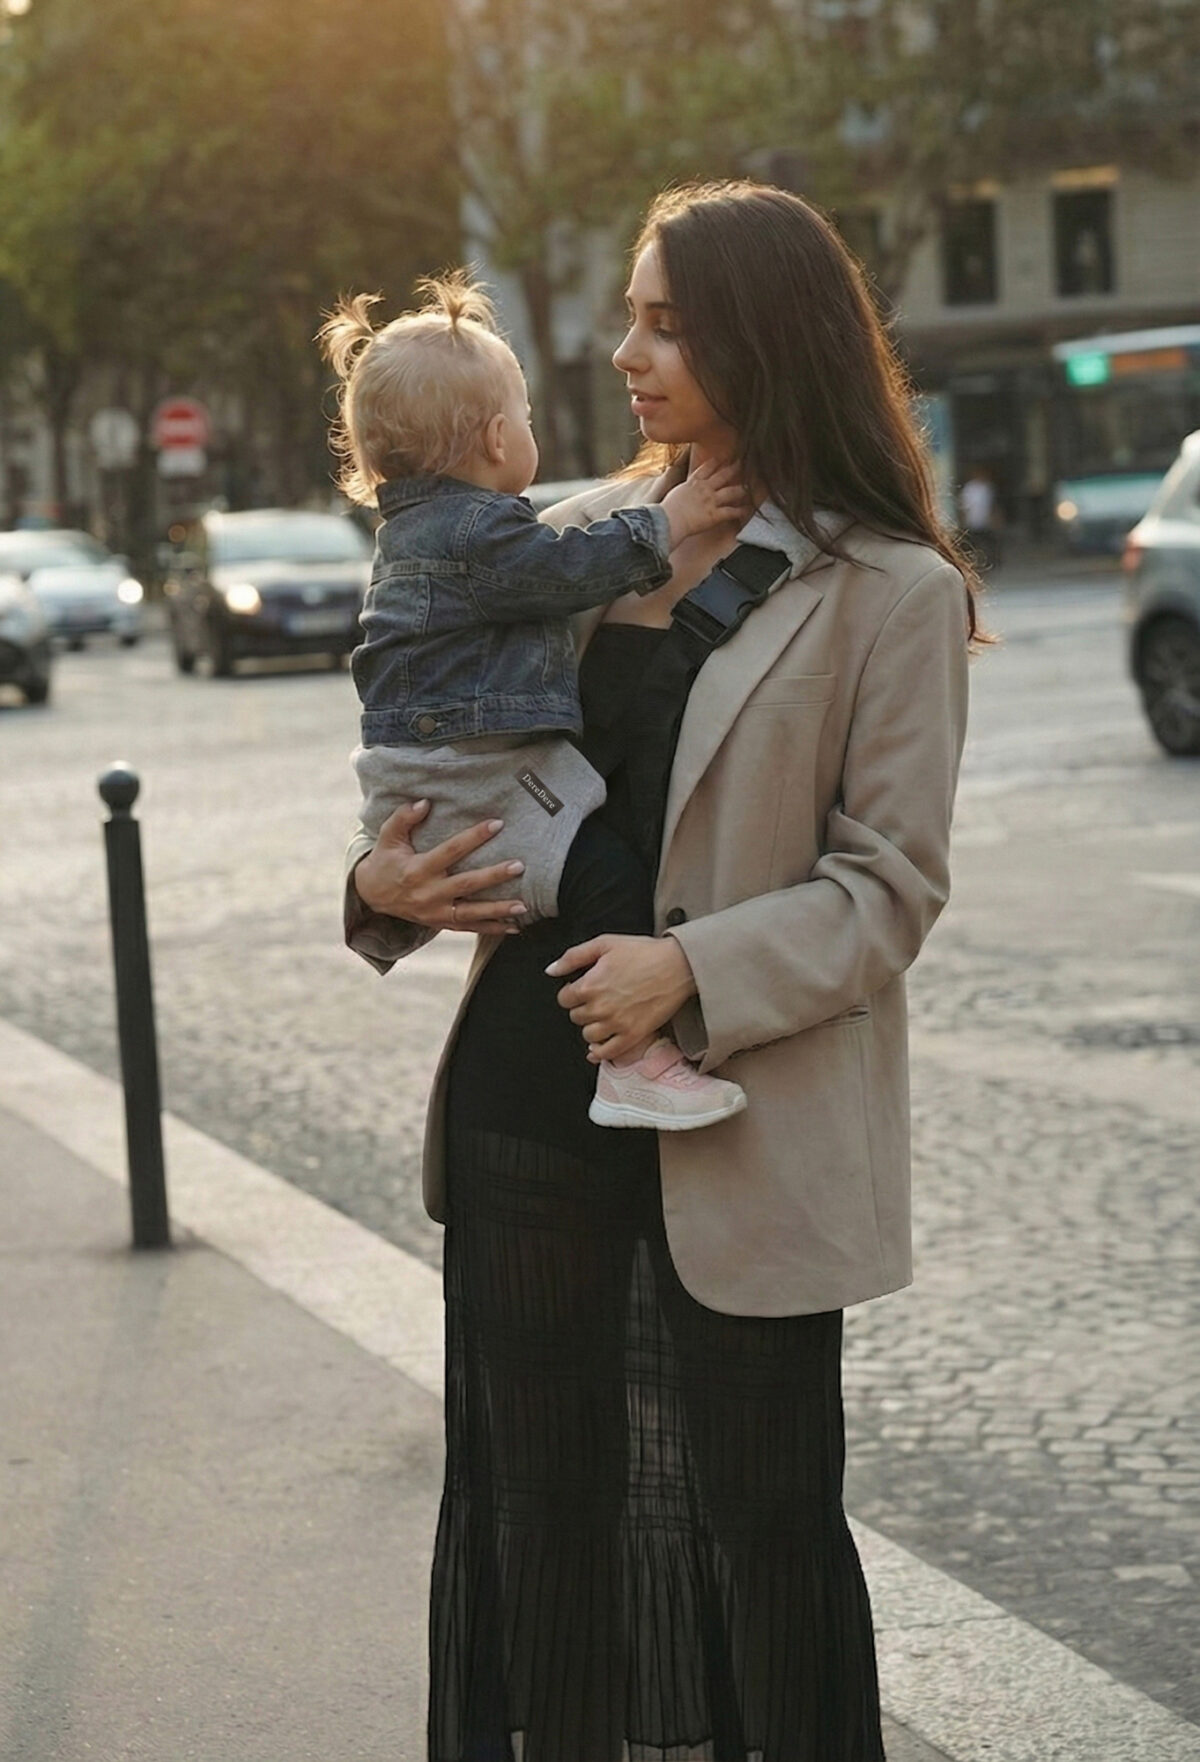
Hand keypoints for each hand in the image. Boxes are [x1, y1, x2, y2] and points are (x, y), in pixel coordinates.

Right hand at [352, 799, 528, 935]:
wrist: (371, 897)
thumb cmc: (385, 861)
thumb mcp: (388, 837)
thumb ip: (404, 818)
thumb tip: (424, 802)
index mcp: (418, 869)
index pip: (451, 851)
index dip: (474, 837)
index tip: (497, 824)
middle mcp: (429, 893)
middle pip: (466, 884)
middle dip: (494, 876)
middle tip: (519, 866)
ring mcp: (435, 912)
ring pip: (471, 913)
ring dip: (498, 910)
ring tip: (523, 906)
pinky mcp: (440, 923)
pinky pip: (469, 928)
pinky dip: (492, 929)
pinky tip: (515, 927)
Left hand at [546, 934, 697, 1061]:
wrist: (679, 966)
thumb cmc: (644, 952)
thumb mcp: (605, 943)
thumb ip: (573, 956)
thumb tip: (551, 970)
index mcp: (590, 985)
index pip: (564, 999)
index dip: (572, 992)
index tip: (582, 988)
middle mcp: (600, 1007)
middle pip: (576, 1017)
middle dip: (583, 1007)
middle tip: (598, 998)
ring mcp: (617, 1024)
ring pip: (588, 1035)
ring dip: (592, 1026)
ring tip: (604, 1015)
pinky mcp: (633, 1035)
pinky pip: (607, 1053)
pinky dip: (598, 1052)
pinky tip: (597, 1046)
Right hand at [662, 458, 752, 546]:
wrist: (668, 520)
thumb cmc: (665, 510)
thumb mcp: (672, 494)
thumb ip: (679, 492)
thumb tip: (677, 495)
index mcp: (692, 483)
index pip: (706, 468)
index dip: (715, 462)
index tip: (720, 457)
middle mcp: (704, 489)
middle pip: (723, 475)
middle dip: (733, 468)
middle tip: (741, 463)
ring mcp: (711, 501)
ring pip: (731, 492)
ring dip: (741, 490)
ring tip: (747, 489)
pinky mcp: (715, 515)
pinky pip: (731, 512)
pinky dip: (740, 511)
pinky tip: (746, 510)